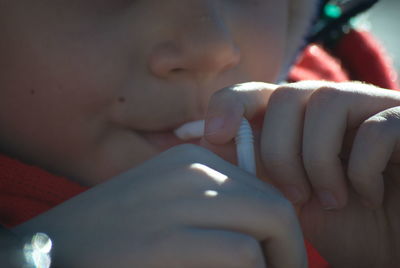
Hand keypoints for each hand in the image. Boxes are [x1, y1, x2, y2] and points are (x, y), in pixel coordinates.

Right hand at [13, 145, 305, 267]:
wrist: (57, 247)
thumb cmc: (117, 231)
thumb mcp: (168, 201)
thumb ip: (210, 202)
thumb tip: (262, 227)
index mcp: (192, 159)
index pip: (263, 188)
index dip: (283, 228)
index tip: (281, 257)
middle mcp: (191, 171)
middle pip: (274, 205)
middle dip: (292, 247)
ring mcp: (178, 201)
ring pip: (270, 223)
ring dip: (280, 261)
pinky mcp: (167, 239)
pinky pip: (242, 253)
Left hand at [202, 81, 399, 266]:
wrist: (390, 246)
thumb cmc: (338, 224)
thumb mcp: (284, 197)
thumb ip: (249, 166)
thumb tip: (200, 142)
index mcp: (299, 122)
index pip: (257, 91)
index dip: (230, 103)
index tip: (213, 134)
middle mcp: (333, 107)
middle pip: (287, 95)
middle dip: (280, 150)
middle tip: (294, 195)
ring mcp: (371, 109)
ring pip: (327, 101)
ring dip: (319, 161)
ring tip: (331, 200)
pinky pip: (377, 128)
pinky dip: (363, 170)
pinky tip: (366, 197)